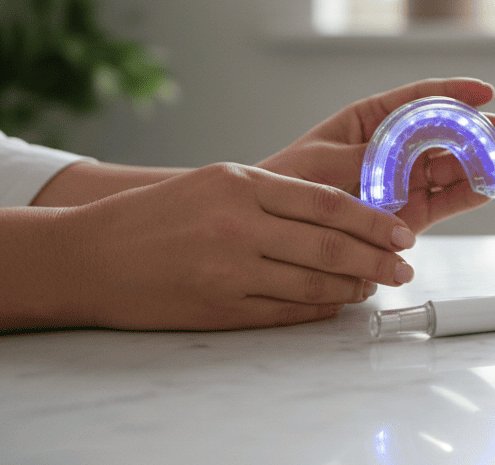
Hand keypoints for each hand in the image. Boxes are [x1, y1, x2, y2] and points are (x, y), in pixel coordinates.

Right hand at [70, 163, 415, 330]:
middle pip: (329, 245)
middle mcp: (239, 226)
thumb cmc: (157, 215)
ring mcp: (230, 270)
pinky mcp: (220, 307)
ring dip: (353, 286)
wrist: (90, 255)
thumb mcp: (218, 182)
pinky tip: (338, 303)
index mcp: (242, 185)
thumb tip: (343, 213)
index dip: (373, 220)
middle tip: (404, 266)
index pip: (327, 202)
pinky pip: (286, 312)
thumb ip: (277, 194)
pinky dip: (319, 309)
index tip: (401, 231)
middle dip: (377, 258)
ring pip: (313, 283)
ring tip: (376, 284)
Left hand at [257, 77, 494, 232]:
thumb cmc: (291, 183)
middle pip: (444, 134)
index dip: (453, 93)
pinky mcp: (409, 214)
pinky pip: (445, 201)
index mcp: (371, 121)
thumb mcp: (326, 161)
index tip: (483, 90)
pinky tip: (488, 188)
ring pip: (451, 167)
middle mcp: (394, 149)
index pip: (418, 100)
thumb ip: (369, 156)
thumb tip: (404, 152)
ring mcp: (405, 181)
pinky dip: (467, 195)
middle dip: (475, 130)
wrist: (277, 227)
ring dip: (479, 163)